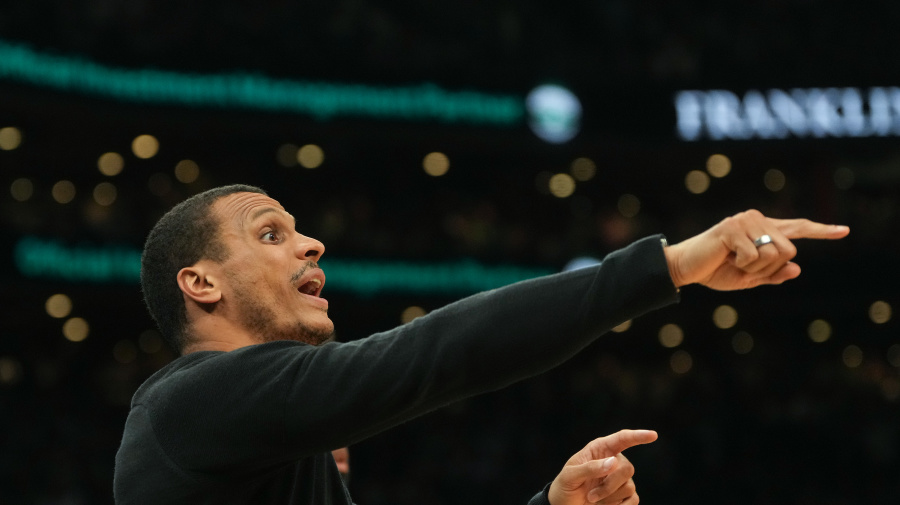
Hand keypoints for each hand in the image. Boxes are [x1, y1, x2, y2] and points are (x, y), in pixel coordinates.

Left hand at [547, 429, 656, 504]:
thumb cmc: (565, 486)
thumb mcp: (570, 475)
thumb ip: (590, 468)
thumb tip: (613, 462)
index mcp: (600, 449)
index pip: (622, 439)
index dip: (638, 436)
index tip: (653, 435)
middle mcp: (614, 461)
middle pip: (627, 468)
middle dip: (609, 485)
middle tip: (591, 496)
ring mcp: (620, 479)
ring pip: (629, 486)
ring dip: (609, 498)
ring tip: (592, 500)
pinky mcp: (625, 495)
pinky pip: (634, 500)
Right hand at [664, 209, 849, 289]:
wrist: (685, 268)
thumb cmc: (715, 271)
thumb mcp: (749, 278)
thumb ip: (773, 275)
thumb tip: (796, 269)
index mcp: (763, 230)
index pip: (797, 229)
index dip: (821, 231)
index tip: (844, 232)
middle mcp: (757, 220)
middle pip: (788, 251)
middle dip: (769, 268)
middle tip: (743, 267)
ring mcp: (745, 221)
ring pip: (773, 253)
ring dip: (754, 268)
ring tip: (733, 261)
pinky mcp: (732, 228)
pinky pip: (754, 256)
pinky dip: (741, 265)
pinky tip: (725, 258)